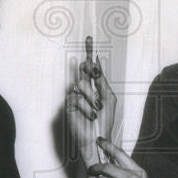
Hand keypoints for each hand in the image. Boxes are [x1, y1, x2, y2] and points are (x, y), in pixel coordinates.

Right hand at [65, 38, 116, 167]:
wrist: (98, 138)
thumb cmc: (105, 120)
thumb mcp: (108, 98)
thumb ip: (102, 81)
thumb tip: (96, 63)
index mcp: (95, 85)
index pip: (90, 66)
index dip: (89, 52)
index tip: (90, 39)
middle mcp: (84, 88)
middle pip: (84, 70)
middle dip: (91, 77)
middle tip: (97, 87)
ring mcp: (75, 96)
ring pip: (81, 84)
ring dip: (92, 98)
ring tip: (96, 110)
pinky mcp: (68, 105)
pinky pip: (76, 98)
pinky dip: (87, 107)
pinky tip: (90, 115)